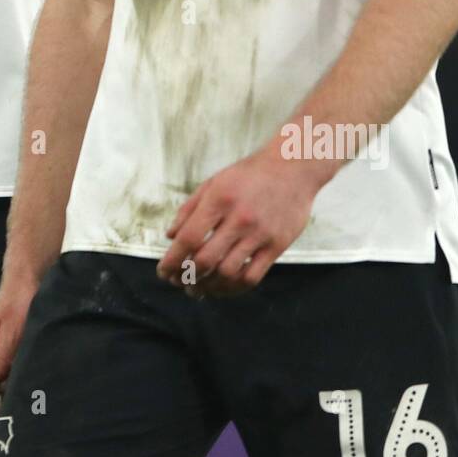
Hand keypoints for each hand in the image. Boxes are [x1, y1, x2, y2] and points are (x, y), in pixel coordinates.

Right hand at [0, 278, 36, 442]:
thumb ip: (1, 359)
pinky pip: (0, 392)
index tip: (2, 441)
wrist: (27, 282)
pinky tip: (23, 414)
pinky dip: (7, 406)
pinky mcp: (3, 363)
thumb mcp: (13, 331)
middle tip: (12, 446)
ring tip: (20, 435)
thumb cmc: (20, 304)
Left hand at [156, 149, 322, 296]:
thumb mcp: (214, 182)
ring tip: (198, 289)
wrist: (293, 167)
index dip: (172, 260)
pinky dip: (234, 288)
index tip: (163, 272)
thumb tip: (170, 236)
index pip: (188, 238)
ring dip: (208, 287)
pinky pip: (253, 276)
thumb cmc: (249, 174)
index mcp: (218, 199)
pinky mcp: (277, 245)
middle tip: (178, 282)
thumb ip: (189, 209)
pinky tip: (223, 287)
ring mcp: (259, 234)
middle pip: (205, 260)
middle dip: (186, 277)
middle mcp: (238, 218)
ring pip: (228, 273)